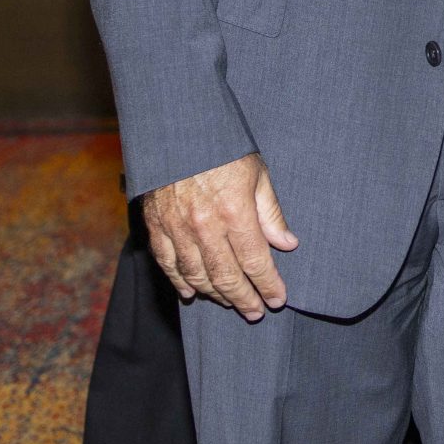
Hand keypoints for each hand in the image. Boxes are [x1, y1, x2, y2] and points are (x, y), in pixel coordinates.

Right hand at [142, 153, 298, 321]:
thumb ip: (271, 212)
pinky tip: (191, 294)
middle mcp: (205, 226)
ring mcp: (177, 228)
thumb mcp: (257, 173)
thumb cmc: (223, 148)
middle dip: (244, 298)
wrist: (176, 130)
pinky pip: (168, 264)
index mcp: (234, 212)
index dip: (268, 285)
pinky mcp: (156, 226)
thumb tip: (287, 244)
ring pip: (197, 275)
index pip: (255, 261)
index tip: (277, 300)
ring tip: (230, 303)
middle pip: (226, 276)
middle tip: (255, 313)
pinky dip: (179, 282)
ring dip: (215, 295)